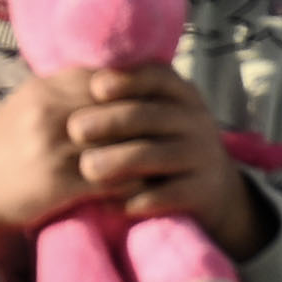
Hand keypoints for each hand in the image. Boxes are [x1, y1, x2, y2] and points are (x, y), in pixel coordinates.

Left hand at [39, 57, 271, 256]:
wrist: (212, 190)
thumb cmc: (164, 144)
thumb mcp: (155, 114)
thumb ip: (124, 98)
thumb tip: (69, 78)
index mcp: (181, 94)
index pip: (155, 77)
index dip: (125, 80)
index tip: (95, 87)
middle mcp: (196, 120)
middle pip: (150, 116)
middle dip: (110, 121)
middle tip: (75, 129)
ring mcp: (203, 156)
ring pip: (156, 155)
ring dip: (119, 161)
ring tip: (87, 168)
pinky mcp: (203, 193)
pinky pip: (167, 195)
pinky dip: (136, 199)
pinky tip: (109, 203)